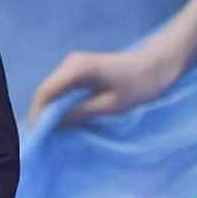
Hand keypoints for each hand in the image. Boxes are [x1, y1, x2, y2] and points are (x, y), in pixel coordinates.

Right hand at [28, 45, 182, 126]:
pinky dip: (58, 102)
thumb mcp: (111, 105)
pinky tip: (61, 116)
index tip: (37, 133)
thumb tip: (55, 124)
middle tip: (41, 135)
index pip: (46, 91)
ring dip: (48, 107)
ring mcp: (74, 64)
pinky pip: (62, 87)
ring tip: (48, 129)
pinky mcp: (80, 69)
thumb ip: (81, 113)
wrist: (159, 64)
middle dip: (41, 111)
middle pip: (46, 89)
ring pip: (53, 88)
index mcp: (76, 68)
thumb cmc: (140, 84)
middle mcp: (70, 63)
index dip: (38, 112)